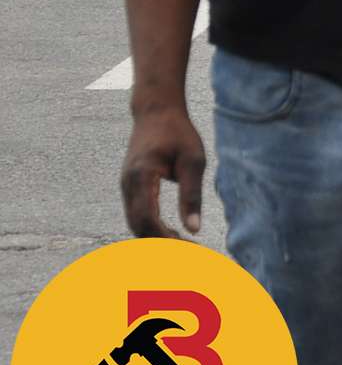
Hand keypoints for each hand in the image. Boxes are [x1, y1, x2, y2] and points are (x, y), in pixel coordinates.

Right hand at [121, 105, 204, 238]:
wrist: (156, 111)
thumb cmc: (178, 132)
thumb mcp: (193, 161)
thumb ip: (192, 195)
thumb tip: (194, 229)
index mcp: (141, 177)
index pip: (146, 219)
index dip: (163, 239)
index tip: (186, 249)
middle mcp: (127, 185)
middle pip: (137, 226)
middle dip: (160, 244)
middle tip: (188, 253)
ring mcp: (125, 187)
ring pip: (135, 223)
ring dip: (156, 238)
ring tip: (184, 245)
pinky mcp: (130, 188)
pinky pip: (137, 215)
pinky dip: (151, 228)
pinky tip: (172, 233)